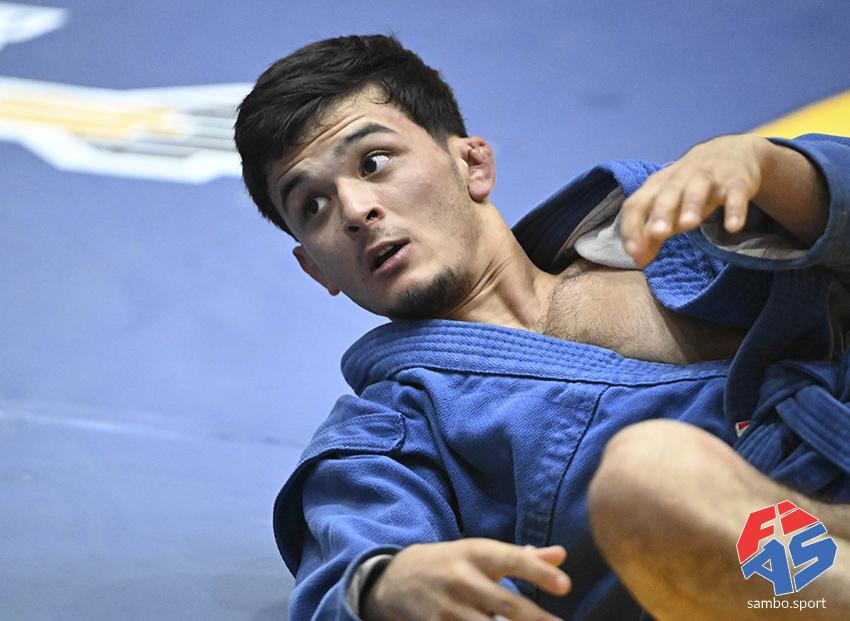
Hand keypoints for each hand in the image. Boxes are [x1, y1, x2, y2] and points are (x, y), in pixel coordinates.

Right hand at [362, 539, 569, 620]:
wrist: (396, 578)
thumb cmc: (451, 563)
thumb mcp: (480, 552)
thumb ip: (523, 557)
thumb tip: (561, 556)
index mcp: (476, 553)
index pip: (512, 559)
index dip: (539, 572)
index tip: (566, 586)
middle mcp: (462, 579)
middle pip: (507, 603)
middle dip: (537, 620)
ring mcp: (448, 608)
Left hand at [620, 135, 768, 266]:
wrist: (729, 152)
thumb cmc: (688, 189)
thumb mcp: (667, 208)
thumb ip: (651, 235)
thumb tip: (637, 261)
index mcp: (656, 187)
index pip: (636, 204)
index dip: (631, 227)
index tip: (633, 252)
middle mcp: (679, 179)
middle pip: (666, 193)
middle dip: (661, 212)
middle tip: (658, 233)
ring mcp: (708, 177)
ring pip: (697, 189)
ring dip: (692, 205)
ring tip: (689, 224)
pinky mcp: (735, 180)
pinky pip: (735, 193)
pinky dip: (734, 209)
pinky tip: (733, 227)